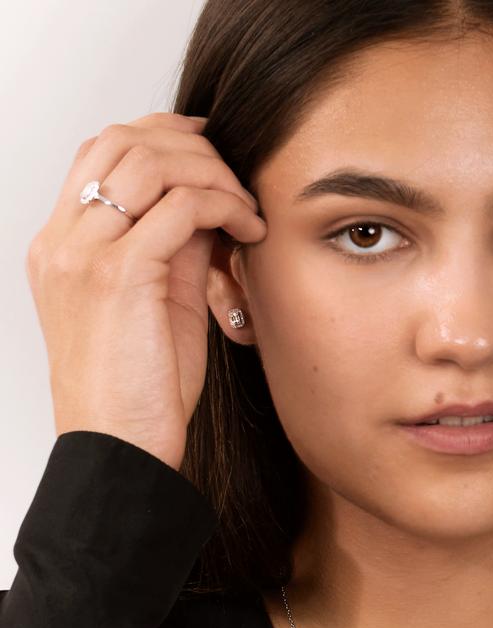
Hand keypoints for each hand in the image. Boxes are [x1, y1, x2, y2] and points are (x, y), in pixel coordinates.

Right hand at [24, 112, 266, 470]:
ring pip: (151, 163)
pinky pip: (180, 208)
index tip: (213, 152)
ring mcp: (85, 253)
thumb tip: (211, 208)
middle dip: (193, 146)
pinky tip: (249, 230)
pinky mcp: (119, 275)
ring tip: (248, 208)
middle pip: (123, 140)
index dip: (161, 137)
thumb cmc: (139, 389)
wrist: (119, 445)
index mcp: (62, 245)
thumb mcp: (155, 305)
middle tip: (238, 176)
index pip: (101, 151)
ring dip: (214, 175)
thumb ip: (172, 251)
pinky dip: (224, 207)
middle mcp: (64, 239)